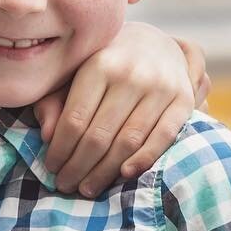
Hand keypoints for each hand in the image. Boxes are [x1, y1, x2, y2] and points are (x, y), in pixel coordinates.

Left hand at [35, 22, 196, 196]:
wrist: (155, 42)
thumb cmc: (105, 65)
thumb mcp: (74, 73)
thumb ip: (54, 101)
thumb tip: (47, 137)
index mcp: (99, 63)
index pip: (75, 118)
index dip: (60, 149)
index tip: (50, 167)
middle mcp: (131, 74)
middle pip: (99, 134)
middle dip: (78, 166)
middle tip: (65, 185)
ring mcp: (160, 86)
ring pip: (128, 141)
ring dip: (105, 172)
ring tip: (87, 188)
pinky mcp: (183, 100)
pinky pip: (162, 137)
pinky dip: (143, 160)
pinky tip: (124, 175)